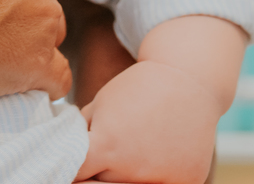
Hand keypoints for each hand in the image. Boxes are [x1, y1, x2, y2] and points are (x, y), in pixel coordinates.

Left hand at [73, 61, 219, 183]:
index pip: (76, 172)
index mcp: (106, 147)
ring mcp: (163, 178)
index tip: (74, 161)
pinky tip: (156, 156)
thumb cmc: (136, 89)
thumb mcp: (99, 105)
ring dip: (122, 175)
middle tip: (101, 154)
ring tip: (129, 149)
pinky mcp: (188, 180)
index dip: (71, 167)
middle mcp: (133, 169)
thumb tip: (65, 154)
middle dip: (96, 171)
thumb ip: (80, 135)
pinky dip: (153, 176)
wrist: (187, 79)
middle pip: (101, 183)